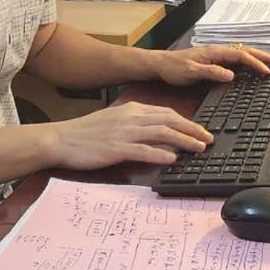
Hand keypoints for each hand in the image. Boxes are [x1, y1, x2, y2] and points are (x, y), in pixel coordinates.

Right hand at [45, 102, 214, 169]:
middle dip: (192, 130)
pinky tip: (172, 159)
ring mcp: (123, 133)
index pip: (165, 112)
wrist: (61, 139)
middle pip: (169, 120)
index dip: (186, 121)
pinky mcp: (116, 148)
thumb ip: (134, 122)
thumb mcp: (113, 120)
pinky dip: (160, 154)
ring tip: (199, 148)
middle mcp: (130, 118)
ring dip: (183, 140)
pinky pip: (143, 150)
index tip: (200, 130)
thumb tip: (156, 130)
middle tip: (208, 139)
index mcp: (131, 109)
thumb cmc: (86, 133)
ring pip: (161, 133)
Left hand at [150, 44, 269, 86]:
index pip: (240, 55)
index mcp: (214, 52)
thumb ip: (211, 72)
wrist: (160, 64)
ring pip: (242, 54)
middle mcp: (218, 50)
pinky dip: (248, 62)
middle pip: (246, 51)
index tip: (267, 73)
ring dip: (258, 58)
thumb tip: (231, 75)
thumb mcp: (191, 72)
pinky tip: (253, 68)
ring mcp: (217, 55)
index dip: (255, 63)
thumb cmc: (174, 68)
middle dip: (264, 57)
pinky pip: (236, 59)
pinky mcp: (214, 60)